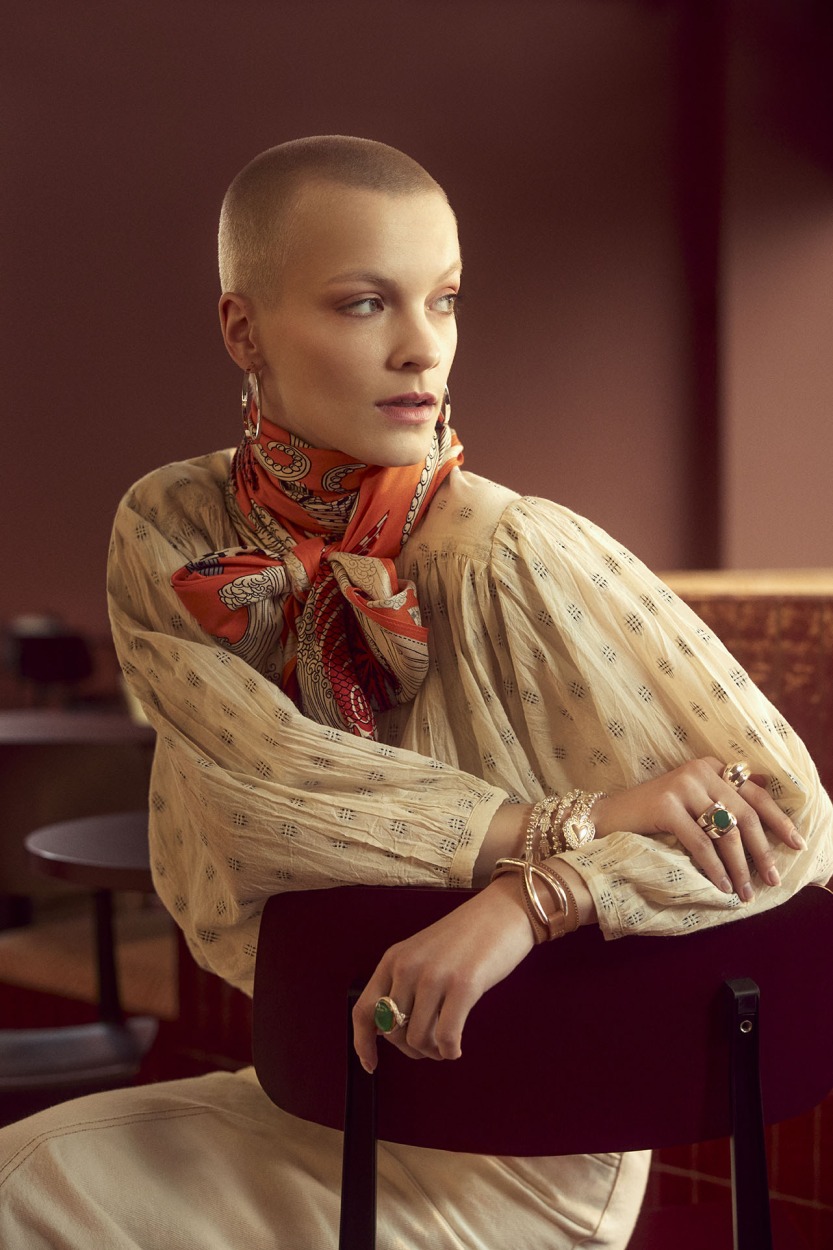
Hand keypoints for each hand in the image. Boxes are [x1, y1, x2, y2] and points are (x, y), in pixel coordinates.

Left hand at [352, 873, 534, 1072]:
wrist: (503, 911)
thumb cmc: (467, 938)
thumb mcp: (423, 955)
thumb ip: (405, 984)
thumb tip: (393, 1031)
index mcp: (394, 959)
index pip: (364, 1010)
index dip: (363, 1043)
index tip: (371, 1065)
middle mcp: (408, 967)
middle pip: (392, 1032)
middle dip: (410, 1049)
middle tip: (429, 1047)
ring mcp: (434, 976)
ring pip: (417, 1039)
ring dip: (432, 1052)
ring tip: (446, 1045)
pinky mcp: (463, 986)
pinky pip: (445, 1037)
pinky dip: (449, 1051)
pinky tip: (457, 1048)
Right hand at [592, 757, 803, 900]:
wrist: (606, 816)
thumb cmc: (653, 816)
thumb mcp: (693, 804)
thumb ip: (723, 805)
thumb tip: (767, 825)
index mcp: (711, 767)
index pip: (756, 794)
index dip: (779, 820)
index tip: (797, 844)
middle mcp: (700, 771)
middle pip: (745, 814)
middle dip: (763, 851)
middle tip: (774, 879)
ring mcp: (682, 785)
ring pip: (725, 832)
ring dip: (740, 867)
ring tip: (746, 892)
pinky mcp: (666, 804)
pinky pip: (700, 843)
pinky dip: (715, 868)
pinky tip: (722, 885)